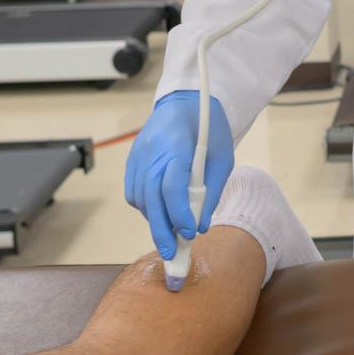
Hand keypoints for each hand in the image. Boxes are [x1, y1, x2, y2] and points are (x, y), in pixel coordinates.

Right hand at [124, 90, 233, 256]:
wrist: (186, 100)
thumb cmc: (210, 129)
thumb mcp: (222, 159)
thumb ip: (211, 191)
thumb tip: (200, 225)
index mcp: (178, 146)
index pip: (172, 187)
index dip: (179, 214)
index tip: (189, 234)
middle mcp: (152, 152)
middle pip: (150, 198)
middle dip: (160, 229)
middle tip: (171, 254)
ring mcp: (138, 155)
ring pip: (139, 197)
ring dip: (153, 219)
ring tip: (169, 235)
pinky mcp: (132, 159)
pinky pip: (133, 191)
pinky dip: (145, 207)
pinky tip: (160, 213)